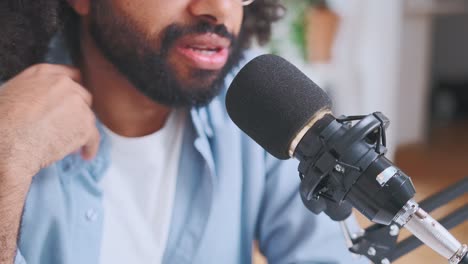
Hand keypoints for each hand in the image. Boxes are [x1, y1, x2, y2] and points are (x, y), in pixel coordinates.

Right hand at [0, 63, 99, 181]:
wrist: (6, 144)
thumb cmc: (2, 123)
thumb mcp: (12, 92)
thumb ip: (34, 90)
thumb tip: (43, 102)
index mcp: (43, 73)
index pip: (70, 76)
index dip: (72, 91)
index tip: (73, 102)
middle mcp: (63, 84)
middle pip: (82, 97)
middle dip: (77, 112)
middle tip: (69, 127)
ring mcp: (77, 104)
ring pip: (87, 118)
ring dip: (80, 130)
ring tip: (69, 145)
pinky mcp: (85, 125)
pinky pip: (93, 137)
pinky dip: (90, 147)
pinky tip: (85, 154)